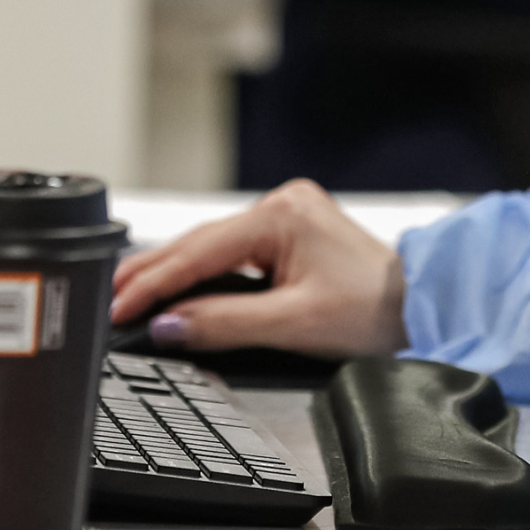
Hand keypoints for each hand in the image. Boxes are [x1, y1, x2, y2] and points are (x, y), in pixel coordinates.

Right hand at [108, 178, 406, 359]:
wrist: (420, 308)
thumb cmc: (373, 312)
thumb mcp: (292, 324)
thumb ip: (223, 323)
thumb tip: (167, 325)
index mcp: (281, 215)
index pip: (198, 252)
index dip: (154, 283)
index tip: (119, 306)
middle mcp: (282, 205)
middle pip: (199, 243)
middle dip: (152, 272)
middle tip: (108, 297)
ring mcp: (287, 216)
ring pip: (213, 246)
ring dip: (174, 272)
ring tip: (130, 293)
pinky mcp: (291, 233)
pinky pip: (233, 252)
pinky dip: (203, 272)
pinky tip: (178, 285)